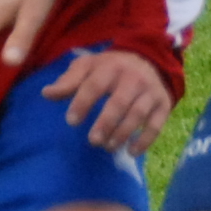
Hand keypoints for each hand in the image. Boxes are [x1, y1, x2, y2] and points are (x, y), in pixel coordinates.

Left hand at [42, 49, 174, 156]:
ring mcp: (150, 91)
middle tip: (93, 141)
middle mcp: (133, 78)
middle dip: (105, 123)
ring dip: (122, 133)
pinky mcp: (163, 104)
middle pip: (119, 102)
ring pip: (138, 115)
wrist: (149, 59)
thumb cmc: (110, 68)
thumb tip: (46, 94)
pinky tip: (131, 152)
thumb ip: (69, 81)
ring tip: (108, 147)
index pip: (95, 85)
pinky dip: (145, 140)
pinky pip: (156, 125)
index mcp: (111, 67)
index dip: (83, 103)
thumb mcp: (88, 67)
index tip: (71, 121)